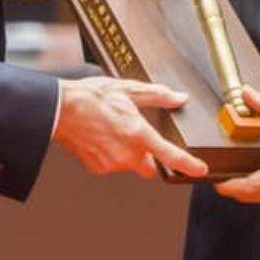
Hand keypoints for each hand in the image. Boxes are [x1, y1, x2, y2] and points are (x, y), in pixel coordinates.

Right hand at [53, 76, 208, 179]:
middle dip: (151, 159)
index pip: (170, 156)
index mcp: (138, 134)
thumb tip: (177, 98)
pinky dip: (112, 156)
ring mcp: (111, 164)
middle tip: (141, 141)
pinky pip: (112, 166)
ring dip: (128, 155)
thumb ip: (157, 96)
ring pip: (130, 166)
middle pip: (150, 168)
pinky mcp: (98, 169)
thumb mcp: (128, 89)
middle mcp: (127, 154)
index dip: (188, 165)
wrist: (60, 110)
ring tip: (114, 132)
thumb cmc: (90, 98)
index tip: (199, 170)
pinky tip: (103, 139)